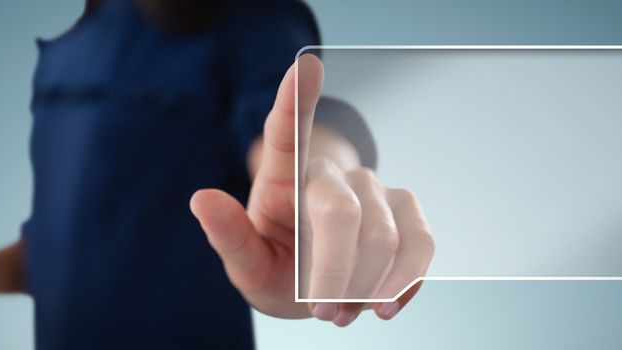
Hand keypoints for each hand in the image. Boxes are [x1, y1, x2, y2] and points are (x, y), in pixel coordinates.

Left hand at [190, 54, 434, 326]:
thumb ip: (228, 237)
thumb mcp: (245, 264)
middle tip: (319, 309)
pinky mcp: (407, 214)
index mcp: (282, 174)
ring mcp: (373, 189)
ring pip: (385, 236)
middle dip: (332, 273)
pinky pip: (421, 245)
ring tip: (339, 310)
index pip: (287, 129)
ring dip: (364, 288)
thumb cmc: (275, 267)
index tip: (305, 66)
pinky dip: (404, 284)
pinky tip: (383, 305)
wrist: (317, 288)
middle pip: (341, 213)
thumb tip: (201, 200)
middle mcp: (329, 173)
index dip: (297, 97)